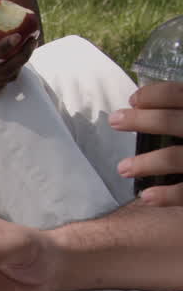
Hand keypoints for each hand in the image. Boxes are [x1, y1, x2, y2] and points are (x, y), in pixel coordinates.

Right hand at [0, 9, 36, 106]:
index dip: (5, 46)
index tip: (18, 36)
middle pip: (5, 69)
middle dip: (24, 55)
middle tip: (31, 41)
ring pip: (7, 78)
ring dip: (20, 64)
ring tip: (25, 51)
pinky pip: (1, 85)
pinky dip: (9, 74)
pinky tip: (11, 63)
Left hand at [111, 80, 182, 205]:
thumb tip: (152, 102)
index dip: (157, 94)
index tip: (133, 99)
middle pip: (176, 121)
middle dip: (143, 120)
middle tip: (114, 121)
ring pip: (177, 158)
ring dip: (146, 163)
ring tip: (122, 169)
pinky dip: (167, 195)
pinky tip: (146, 196)